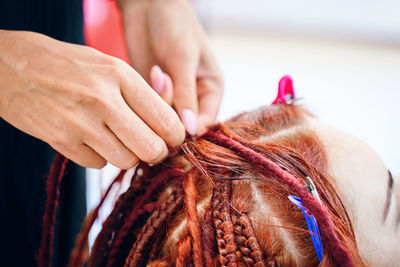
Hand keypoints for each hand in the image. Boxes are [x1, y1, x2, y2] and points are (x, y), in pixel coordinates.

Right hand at [0, 30, 184, 168]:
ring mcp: (80, 124)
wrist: (11, 66)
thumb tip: (174, 123)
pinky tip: (90, 138)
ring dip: (127, 155)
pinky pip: (97, 165)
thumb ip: (145, 93)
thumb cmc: (70, 66)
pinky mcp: (61, 142)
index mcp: (121, 76)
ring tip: (117, 137)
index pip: (166, 121)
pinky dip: (100, 157)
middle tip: (150, 145)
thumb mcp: (111, 66)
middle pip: (151, 149)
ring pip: (126, 161)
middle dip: (156, 152)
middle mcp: (103, 100)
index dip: (175, 136)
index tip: (171, 138)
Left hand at [119, 0, 223, 134]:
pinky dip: (147, 96)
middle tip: (165, 84)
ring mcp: (171, 96)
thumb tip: (191, 131)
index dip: (191, 131)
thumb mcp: (184, 60)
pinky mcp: (151, 93)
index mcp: (211, 91)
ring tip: (158, 72)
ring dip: (158, 101)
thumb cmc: (176, 26)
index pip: (206, 125)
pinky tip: (152, 72)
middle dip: (171, 114)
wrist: (149, 6)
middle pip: (183, 126)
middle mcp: (193, 98)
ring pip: (163, 119)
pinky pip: (147, 109)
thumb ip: (187, 96)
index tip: (175, 127)